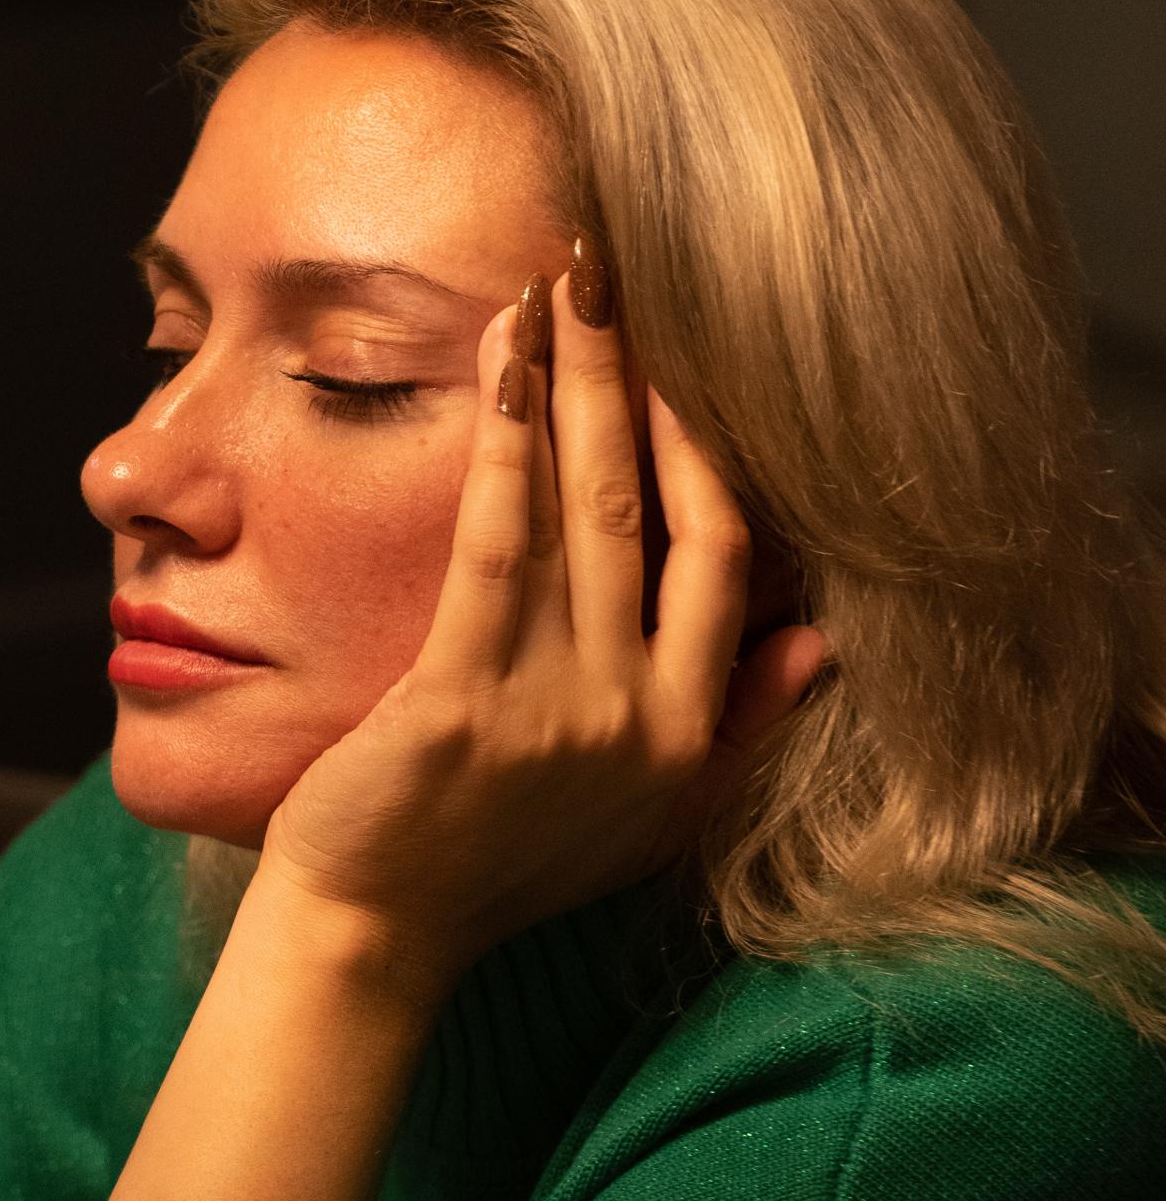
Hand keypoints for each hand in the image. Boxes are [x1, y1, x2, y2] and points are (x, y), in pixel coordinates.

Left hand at [259, 266, 830, 996]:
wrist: (379, 931)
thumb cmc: (502, 865)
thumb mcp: (647, 815)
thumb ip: (737, 727)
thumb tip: (820, 642)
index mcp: (685, 733)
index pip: (725, 557)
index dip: (709, 448)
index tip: (684, 359)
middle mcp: (635, 714)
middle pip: (653, 509)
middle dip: (635, 379)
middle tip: (611, 269)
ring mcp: (554, 708)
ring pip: (582, 512)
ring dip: (570, 386)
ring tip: (554, 286)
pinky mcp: (462, 702)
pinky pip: (494, 548)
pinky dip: (504, 449)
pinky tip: (500, 367)